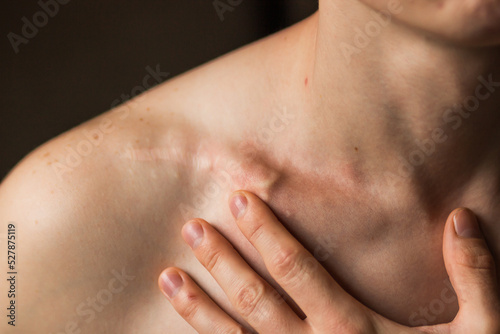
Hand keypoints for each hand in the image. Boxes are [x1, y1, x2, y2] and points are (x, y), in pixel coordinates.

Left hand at [158, 191, 499, 332]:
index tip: (241, 199)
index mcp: (352, 329)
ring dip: (199, 307)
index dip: (267, 231)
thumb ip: (474, 278)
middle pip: (255, 297)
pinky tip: (191, 333)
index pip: (297, 268)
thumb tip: (465, 217)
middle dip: (221, 260)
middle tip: (191, 228)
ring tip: (168, 278)